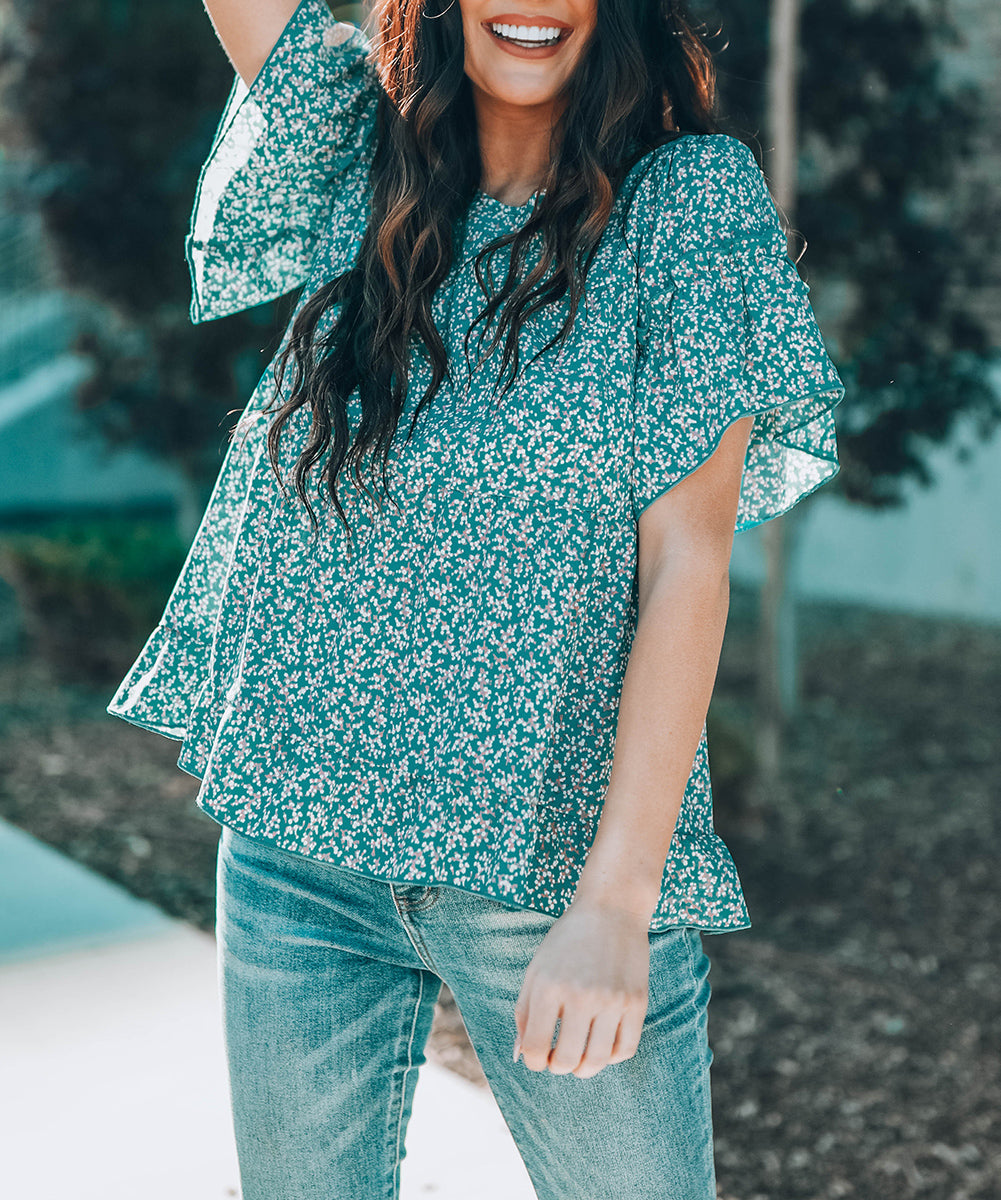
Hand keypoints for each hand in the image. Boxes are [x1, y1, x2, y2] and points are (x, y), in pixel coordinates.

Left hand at [512, 898, 650, 1078]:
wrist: (612, 908)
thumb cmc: (567, 941)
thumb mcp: (536, 970)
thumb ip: (524, 1013)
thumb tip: (521, 1056)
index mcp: (548, 987)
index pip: (535, 1049)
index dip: (533, 1062)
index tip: (538, 1057)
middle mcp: (580, 995)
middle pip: (566, 1061)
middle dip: (558, 1067)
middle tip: (558, 1058)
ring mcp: (612, 1000)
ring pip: (597, 1061)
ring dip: (584, 1068)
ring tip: (579, 1057)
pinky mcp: (637, 1002)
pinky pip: (625, 1050)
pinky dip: (611, 1058)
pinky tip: (602, 1044)